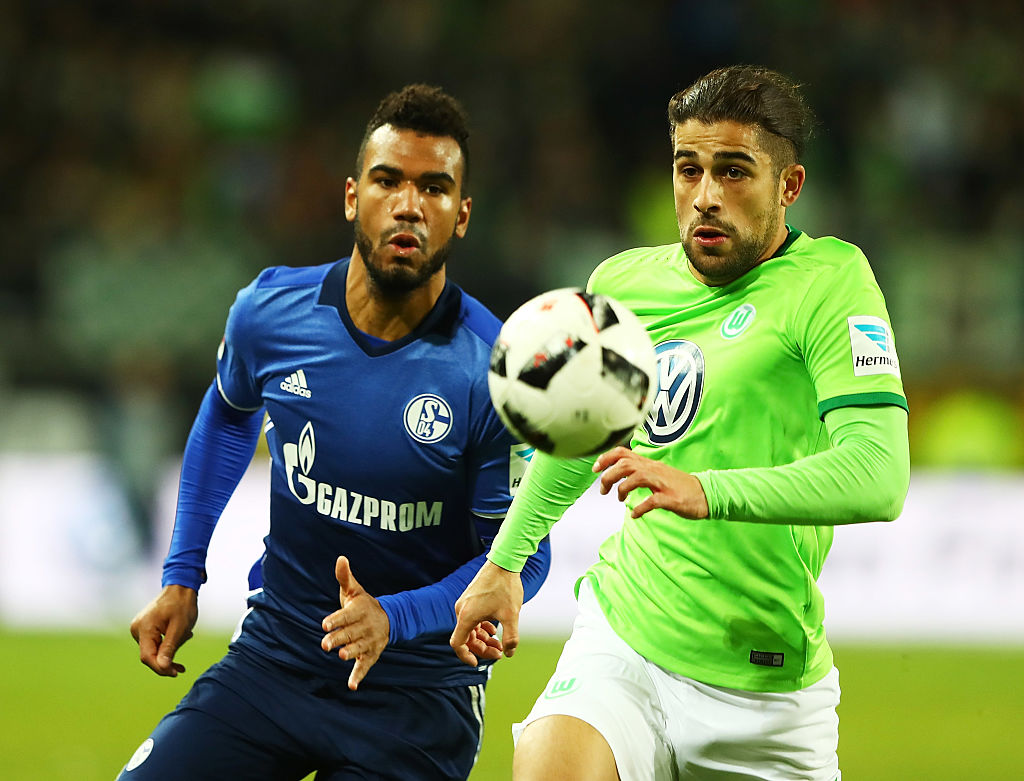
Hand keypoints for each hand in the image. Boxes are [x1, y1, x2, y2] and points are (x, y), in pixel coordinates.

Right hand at [129, 584, 197, 676]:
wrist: (180, 587)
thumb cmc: (182, 604)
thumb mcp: (180, 627)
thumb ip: (170, 647)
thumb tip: (163, 667)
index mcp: (144, 628)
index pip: (148, 657)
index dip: (160, 668)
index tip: (175, 673)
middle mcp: (137, 629)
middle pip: (150, 655)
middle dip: (167, 660)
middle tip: (182, 666)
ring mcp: (139, 628)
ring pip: (154, 650)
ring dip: (170, 649)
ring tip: (186, 635)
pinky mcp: (144, 628)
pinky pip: (155, 643)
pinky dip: (168, 644)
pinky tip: (182, 637)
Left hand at [321, 556, 389, 690]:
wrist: (389, 618)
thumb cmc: (363, 604)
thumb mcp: (354, 590)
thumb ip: (344, 577)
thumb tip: (340, 558)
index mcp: (360, 610)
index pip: (346, 615)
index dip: (335, 620)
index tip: (324, 624)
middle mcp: (366, 626)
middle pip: (350, 633)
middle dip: (339, 638)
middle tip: (325, 644)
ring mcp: (369, 641)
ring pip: (359, 648)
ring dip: (351, 653)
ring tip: (342, 656)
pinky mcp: (371, 655)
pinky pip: (365, 666)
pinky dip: (359, 676)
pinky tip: (352, 686)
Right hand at [450, 560, 523, 665]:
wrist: (503, 563)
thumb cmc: (505, 587)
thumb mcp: (511, 615)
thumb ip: (511, 638)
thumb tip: (508, 653)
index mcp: (467, 616)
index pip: (457, 644)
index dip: (465, 656)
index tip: (477, 663)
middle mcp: (462, 610)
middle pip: (466, 638)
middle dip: (482, 648)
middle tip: (500, 653)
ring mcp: (465, 603)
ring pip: (470, 629)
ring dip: (483, 639)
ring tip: (500, 643)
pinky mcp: (471, 599)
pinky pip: (472, 619)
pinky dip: (482, 627)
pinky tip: (494, 629)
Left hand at [593, 446, 709, 519]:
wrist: (706, 494)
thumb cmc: (680, 486)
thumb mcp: (657, 473)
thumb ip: (639, 471)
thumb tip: (618, 473)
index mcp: (650, 464)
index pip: (623, 453)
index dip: (606, 458)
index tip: (595, 468)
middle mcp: (654, 470)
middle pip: (625, 464)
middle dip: (609, 476)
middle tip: (603, 490)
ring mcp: (663, 483)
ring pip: (637, 477)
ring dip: (622, 489)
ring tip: (620, 500)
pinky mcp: (672, 498)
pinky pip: (652, 501)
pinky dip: (640, 508)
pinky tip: (635, 514)